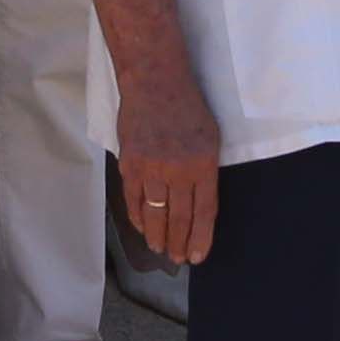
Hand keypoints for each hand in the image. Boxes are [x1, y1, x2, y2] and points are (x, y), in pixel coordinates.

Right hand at [115, 67, 221, 266]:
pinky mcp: (130, 163)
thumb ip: (205, 171)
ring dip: (158, 236)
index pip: (204, 211)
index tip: (198, 256)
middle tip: (178, 260)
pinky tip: (144, 229)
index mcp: (203, 163)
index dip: (201, 238)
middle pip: (179, 218)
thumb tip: (200, 205)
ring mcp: (151, 167)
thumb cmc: (187, 106)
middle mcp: (178, 169)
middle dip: (179, 243)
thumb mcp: (209, 137)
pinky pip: (133, 199)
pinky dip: (139, 217)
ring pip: (155, 214)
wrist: (154, 81)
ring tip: (160, 250)